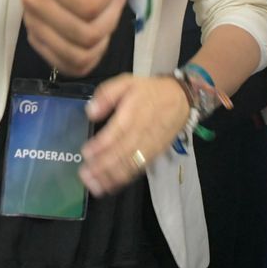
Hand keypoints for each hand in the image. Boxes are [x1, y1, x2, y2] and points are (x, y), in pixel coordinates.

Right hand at [20, 0, 136, 75]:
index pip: (89, 1)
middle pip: (84, 29)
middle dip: (106, 13)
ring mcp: (34, 25)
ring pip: (80, 50)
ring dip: (101, 32)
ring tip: (98, 8)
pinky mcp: (43, 47)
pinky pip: (74, 64)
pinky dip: (91, 51)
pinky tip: (92, 28)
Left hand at [78, 73, 190, 196]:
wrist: (180, 98)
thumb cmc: (149, 90)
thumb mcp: (127, 82)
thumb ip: (106, 94)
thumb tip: (91, 111)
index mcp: (133, 113)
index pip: (116, 132)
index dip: (101, 145)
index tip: (85, 153)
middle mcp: (141, 132)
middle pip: (121, 153)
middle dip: (102, 167)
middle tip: (85, 175)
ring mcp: (149, 146)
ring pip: (130, 164)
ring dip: (111, 177)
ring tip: (94, 185)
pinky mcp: (154, 154)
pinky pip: (138, 168)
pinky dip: (124, 179)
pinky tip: (110, 185)